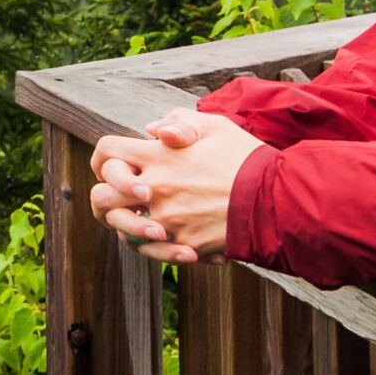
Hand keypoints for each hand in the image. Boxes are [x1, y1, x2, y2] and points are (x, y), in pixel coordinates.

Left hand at [86, 110, 257, 265]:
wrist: (275, 199)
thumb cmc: (246, 159)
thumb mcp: (215, 127)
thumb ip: (179, 122)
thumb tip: (152, 130)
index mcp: (158, 156)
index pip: (107, 151)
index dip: (102, 158)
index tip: (113, 166)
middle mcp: (154, 188)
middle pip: (100, 196)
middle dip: (106, 197)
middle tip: (125, 200)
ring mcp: (166, 219)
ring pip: (122, 229)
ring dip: (129, 226)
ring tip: (150, 222)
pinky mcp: (182, 244)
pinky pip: (152, 252)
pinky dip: (156, 248)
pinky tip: (172, 240)